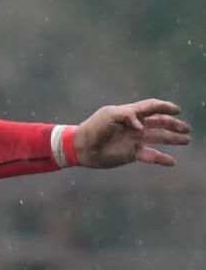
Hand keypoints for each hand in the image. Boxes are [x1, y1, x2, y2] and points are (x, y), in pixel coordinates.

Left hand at [74, 99, 190, 168]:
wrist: (81, 147)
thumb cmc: (94, 127)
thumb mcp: (109, 115)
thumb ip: (127, 115)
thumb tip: (142, 126)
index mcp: (131, 113)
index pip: (152, 107)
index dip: (165, 107)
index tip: (177, 109)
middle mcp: (136, 127)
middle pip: (160, 123)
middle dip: (174, 125)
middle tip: (186, 129)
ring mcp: (135, 140)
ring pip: (159, 138)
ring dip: (173, 139)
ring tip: (186, 140)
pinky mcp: (132, 154)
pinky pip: (150, 156)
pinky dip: (161, 159)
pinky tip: (172, 162)